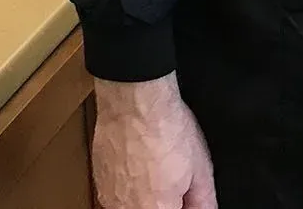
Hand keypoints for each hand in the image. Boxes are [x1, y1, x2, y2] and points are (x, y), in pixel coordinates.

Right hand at [91, 74, 217, 208]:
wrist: (134, 104)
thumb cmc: (165, 130)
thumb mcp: (201, 167)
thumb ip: (203, 199)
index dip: (182, 203)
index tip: (186, 197)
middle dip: (167, 201)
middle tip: (176, 181)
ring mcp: (109, 199)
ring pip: (134, 206)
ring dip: (148, 197)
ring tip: (158, 170)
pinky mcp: (99, 183)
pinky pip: (118, 196)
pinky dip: (131, 187)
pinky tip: (142, 166)